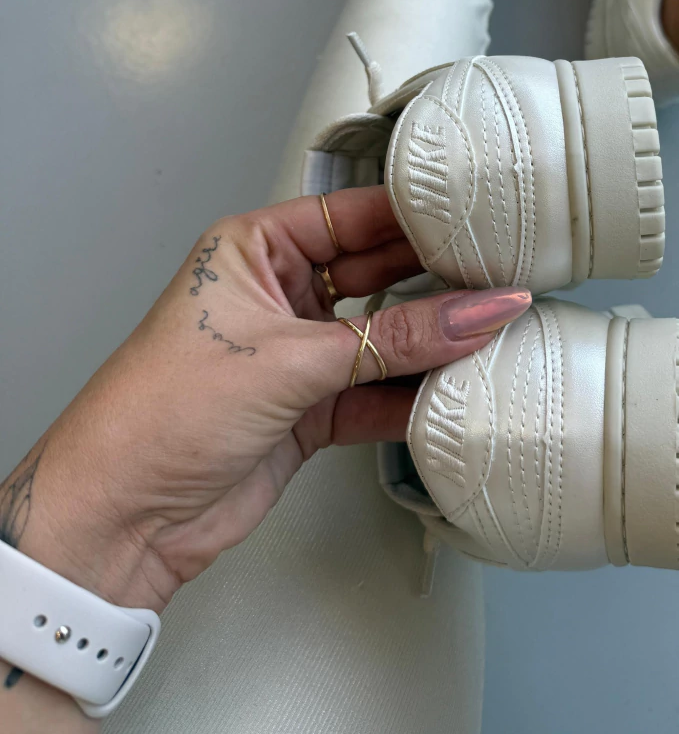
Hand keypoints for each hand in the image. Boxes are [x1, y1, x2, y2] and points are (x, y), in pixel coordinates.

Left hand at [0, 187, 529, 613]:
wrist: (120, 518)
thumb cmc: (163, 411)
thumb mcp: (291, 361)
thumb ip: (394, 340)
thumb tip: (479, 311)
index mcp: (254, 249)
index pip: (352, 215)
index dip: (415, 216)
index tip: (481, 217)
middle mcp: (278, 294)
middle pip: (376, 272)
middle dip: (436, 277)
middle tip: (504, 273)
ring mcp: (296, 354)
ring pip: (383, 336)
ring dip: (432, 341)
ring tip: (497, 330)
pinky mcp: (309, 410)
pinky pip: (377, 392)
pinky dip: (415, 396)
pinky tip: (459, 389)